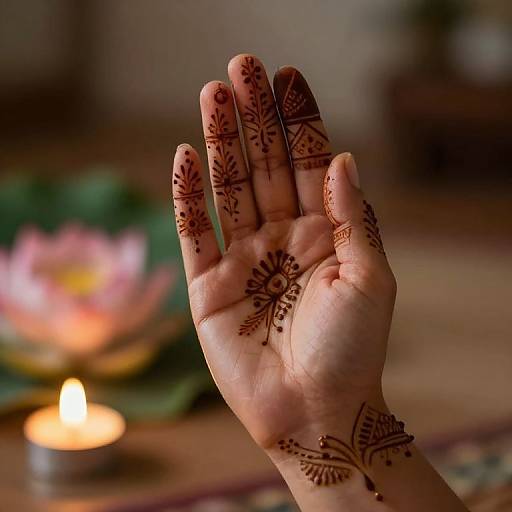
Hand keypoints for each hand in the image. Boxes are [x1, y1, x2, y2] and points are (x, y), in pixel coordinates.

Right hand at [171, 54, 395, 448]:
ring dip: (220, 142)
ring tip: (213, 94)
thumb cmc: (352, 349)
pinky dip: (188, 197)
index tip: (286, 76)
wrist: (316, 410)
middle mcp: (280, 240)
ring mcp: (242, 261)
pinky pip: (195, 234)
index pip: (306, 163)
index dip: (297, 121)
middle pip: (263, 166)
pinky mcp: (209, 288)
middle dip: (253, 117)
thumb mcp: (369, 278)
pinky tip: (186, 157)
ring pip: (228, 190)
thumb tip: (341, 158)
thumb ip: (351, 218)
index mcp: (321, 235)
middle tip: (241, 67)